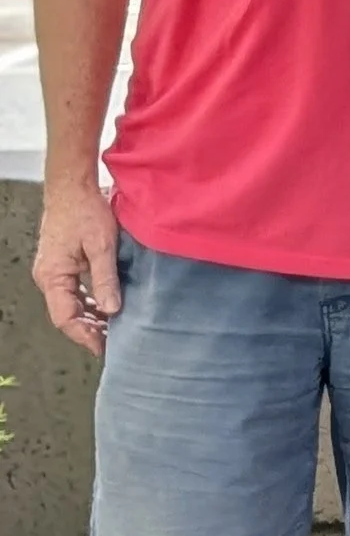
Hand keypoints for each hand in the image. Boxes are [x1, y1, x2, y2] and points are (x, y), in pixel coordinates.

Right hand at [32, 181, 121, 355]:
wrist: (73, 187)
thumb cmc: (86, 212)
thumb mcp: (102, 246)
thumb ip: (106, 278)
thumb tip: (112, 310)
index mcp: (53, 276)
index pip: (65, 318)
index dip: (85, 336)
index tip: (104, 348)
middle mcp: (49, 277)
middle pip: (67, 314)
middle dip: (90, 330)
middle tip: (115, 342)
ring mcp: (54, 271)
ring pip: (71, 304)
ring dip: (91, 317)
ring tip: (115, 329)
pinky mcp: (62, 264)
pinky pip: (74, 291)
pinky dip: (90, 302)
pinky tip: (108, 307)